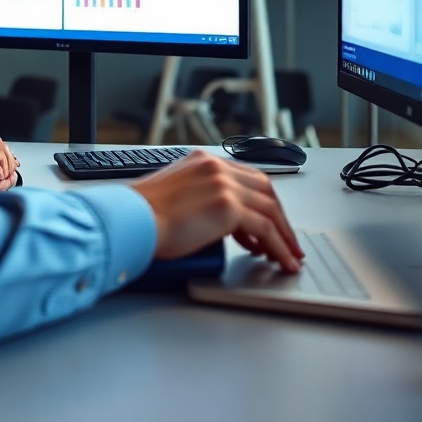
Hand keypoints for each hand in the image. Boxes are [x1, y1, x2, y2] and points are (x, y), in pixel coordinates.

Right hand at [130, 151, 303, 272]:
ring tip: (288, 256)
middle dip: (280, 218)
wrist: (133, 219)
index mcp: (203, 161)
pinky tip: (282, 260)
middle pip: (265, 189)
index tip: (270, 222)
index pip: (247, 177)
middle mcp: (216, 167)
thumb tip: (226, 224)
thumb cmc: (144, 215)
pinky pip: (266, 229)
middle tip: (287, 240)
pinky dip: (279, 246)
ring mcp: (224, 184)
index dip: (263, 202)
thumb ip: (203, 199)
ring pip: (270, 209)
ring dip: (284, 235)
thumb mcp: (178, 196)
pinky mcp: (228, 206)